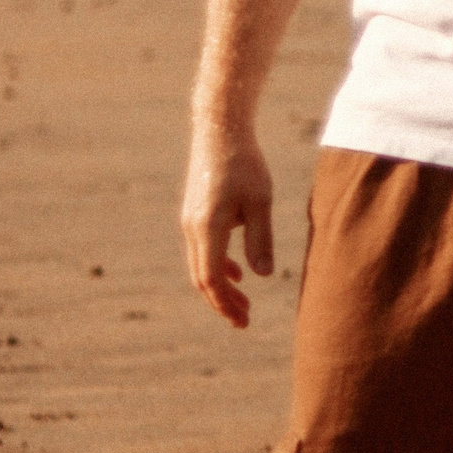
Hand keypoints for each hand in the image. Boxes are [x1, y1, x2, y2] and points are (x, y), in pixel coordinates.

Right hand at [180, 124, 274, 328]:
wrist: (220, 130)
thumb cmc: (245, 163)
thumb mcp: (261, 201)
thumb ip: (260, 239)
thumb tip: (262, 276)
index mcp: (207, 227)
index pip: (211, 278)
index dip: (226, 303)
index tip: (243, 320)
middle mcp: (192, 227)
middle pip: (202, 278)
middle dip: (223, 303)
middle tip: (244, 322)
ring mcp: (190, 221)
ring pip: (201, 265)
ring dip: (222, 287)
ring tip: (244, 304)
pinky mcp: (195, 214)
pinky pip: (203, 250)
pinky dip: (219, 267)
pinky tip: (240, 274)